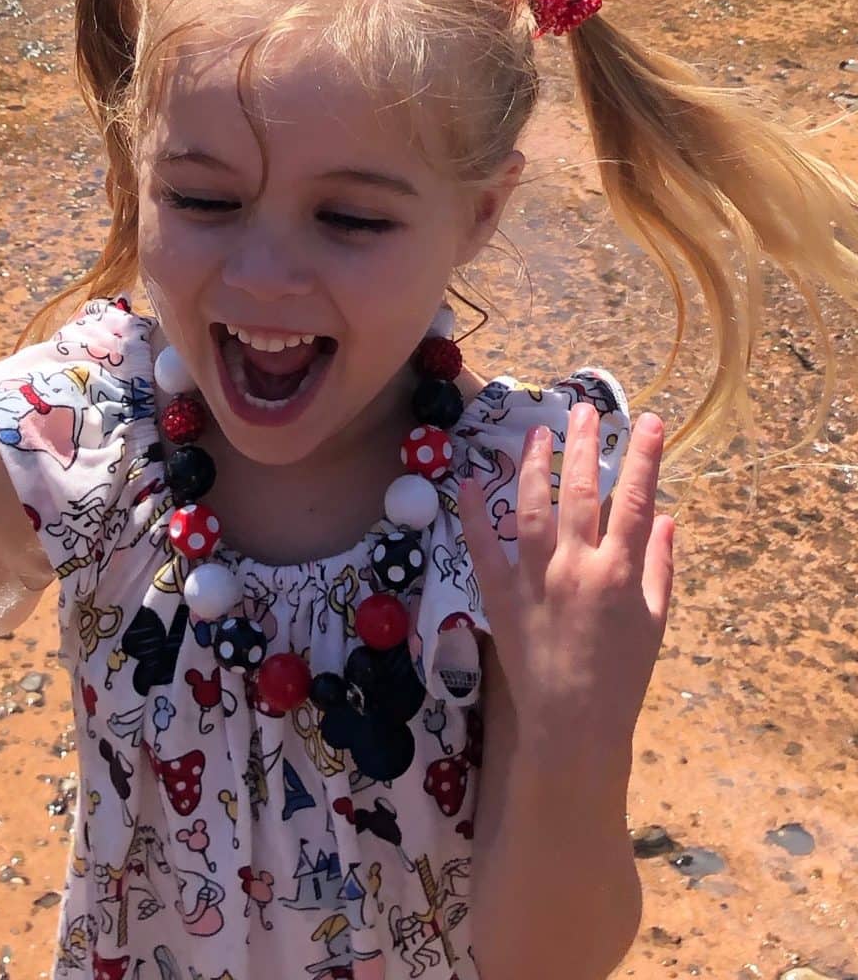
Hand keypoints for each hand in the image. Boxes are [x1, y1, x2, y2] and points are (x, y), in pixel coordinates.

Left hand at [456, 403, 674, 753]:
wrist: (574, 725)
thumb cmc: (622, 677)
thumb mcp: (654, 623)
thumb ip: (660, 567)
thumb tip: (669, 518)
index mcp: (619, 573)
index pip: (636, 501)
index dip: (645, 458)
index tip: (650, 420)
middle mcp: (576, 566)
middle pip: (580, 492)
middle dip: (584, 445)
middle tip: (585, 409)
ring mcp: (534, 578)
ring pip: (531, 507)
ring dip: (533, 465)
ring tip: (537, 433)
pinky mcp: (499, 595)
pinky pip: (482, 547)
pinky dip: (472, 513)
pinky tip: (466, 481)